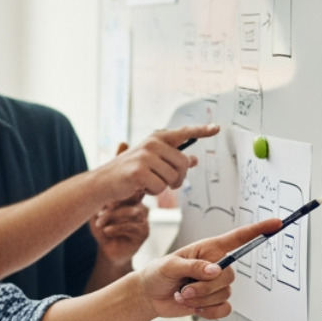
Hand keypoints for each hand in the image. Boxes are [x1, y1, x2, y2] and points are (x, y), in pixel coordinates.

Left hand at [90, 193, 149, 270]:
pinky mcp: (144, 233)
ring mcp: (144, 221)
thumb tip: (103, 195)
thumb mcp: (98, 216)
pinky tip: (107, 231)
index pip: (128, 191)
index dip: (117, 194)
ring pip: (132, 212)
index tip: (102, 201)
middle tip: (98, 215)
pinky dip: (117, 228)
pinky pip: (132, 226)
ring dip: (113, 217)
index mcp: (130, 201)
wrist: (108, 252)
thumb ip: (101, 205)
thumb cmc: (103, 231)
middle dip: (112, 208)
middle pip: (130, 201)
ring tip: (100, 224)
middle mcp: (140, 208)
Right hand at [92, 125, 216, 201]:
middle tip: (166, 183)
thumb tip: (195, 159)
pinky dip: (153, 192)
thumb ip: (173, 160)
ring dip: (163, 187)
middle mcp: (152, 143)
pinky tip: (141, 187)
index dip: (201, 130)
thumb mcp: (153, 163)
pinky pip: (160, 187)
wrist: (104, 182)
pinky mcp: (138, 171)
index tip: (217, 128)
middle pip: (183, 164)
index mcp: (157, 138)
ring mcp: (145, 156)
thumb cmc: (130, 173)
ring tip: (148, 183)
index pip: (184, 132)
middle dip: (178, 178)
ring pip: (172, 178)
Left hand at [133, 217, 280, 319]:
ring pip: (224, 294)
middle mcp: (217, 265)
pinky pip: (224, 309)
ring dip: (201, 299)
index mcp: (209, 249)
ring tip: (182, 296)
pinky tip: (193, 308)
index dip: (258, 231)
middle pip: (229, 276)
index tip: (276, 224)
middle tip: (183, 289)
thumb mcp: (170, 265)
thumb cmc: (158, 273)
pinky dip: (207, 312)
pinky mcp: (214, 302)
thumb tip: (214, 271)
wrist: (150, 296)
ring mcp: (216, 285)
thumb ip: (192, 266)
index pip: (239, 238)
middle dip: (205, 287)